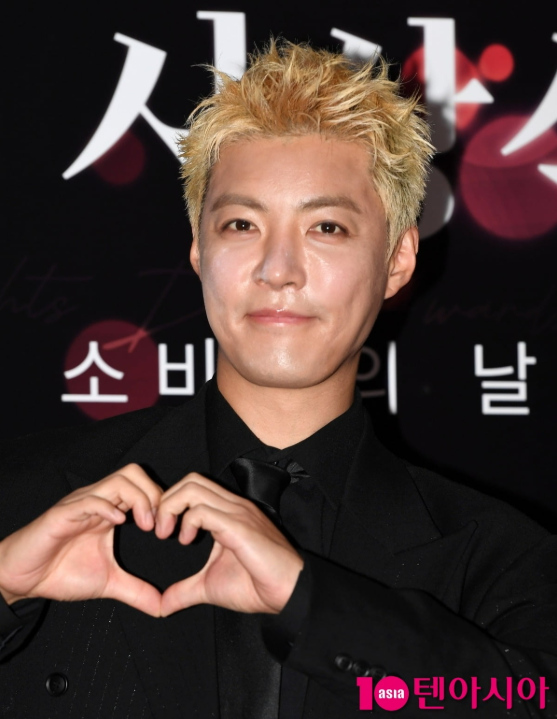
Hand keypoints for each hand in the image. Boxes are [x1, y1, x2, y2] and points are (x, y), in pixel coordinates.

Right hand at [0, 464, 162, 616]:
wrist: (22, 579)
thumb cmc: (61, 573)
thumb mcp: (108, 583)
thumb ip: (137, 591)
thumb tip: (163, 608)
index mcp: (110, 511)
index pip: (143, 486)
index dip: (162, 503)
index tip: (170, 531)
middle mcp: (98, 501)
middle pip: (134, 474)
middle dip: (154, 495)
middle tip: (161, 526)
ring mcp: (81, 504)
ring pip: (117, 480)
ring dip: (138, 500)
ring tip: (146, 526)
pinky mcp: (63, 514)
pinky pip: (89, 500)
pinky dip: (108, 507)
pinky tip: (119, 523)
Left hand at [155, 474, 303, 616]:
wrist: (287, 593)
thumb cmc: (256, 586)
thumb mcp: (209, 587)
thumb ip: (184, 591)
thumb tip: (160, 606)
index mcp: (227, 512)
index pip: (193, 487)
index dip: (171, 504)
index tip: (161, 531)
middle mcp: (232, 505)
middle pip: (190, 480)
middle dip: (167, 502)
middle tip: (160, 531)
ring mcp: (237, 512)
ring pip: (193, 488)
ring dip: (171, 508)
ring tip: (169, 535)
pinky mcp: (239, 526)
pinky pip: (203, 510)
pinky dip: (186, 522)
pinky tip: (186, 542)